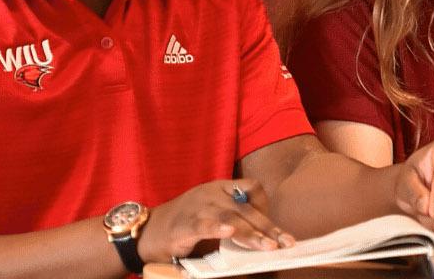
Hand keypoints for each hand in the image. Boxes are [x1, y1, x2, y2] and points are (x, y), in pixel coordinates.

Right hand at [138, 179, 295, 263]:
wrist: (148, 231)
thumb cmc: (186, 224)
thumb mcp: (214, 214)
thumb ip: (235, 218)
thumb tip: (265, 235)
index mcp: (221, 188)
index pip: (252, 187)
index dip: (265, 205)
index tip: (275, 227)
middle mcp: (211, 193)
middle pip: (246, 208)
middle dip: (268, 227)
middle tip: (285, 242)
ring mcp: (198, 206)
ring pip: (230, 217)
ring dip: (251, 233)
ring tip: (267, 246)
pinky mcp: (184, 224)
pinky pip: (204, 224)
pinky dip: (217, 228)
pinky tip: (228, 233)